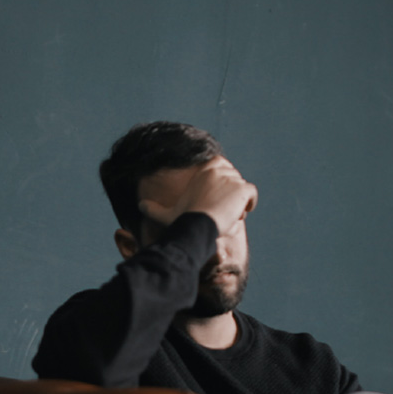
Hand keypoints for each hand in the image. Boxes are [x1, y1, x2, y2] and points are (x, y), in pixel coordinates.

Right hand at [138, 156, 257, 235]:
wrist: (197, 225)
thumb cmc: (182, 220)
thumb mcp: (166, 213)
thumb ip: (153, 209)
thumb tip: (139, 206)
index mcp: (205, 169)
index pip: (222, 170)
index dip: (221, 186)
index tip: (216, 200)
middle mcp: (219, 168)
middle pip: (233, 180)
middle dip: (230, 194)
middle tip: (221, 212)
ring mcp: (232, 177)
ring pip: (242, 190)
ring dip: (238, 202)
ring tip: (227, 216)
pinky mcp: (242, 188)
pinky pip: (252, 194)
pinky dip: (249, 204)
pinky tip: (239, 214)